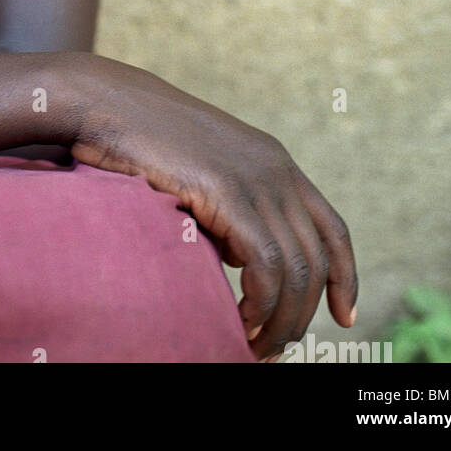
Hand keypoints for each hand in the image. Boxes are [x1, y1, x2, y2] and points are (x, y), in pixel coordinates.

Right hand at [66, 54, 357, 360]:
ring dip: (280, 320)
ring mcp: (255, 178)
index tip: (343, 317)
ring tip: (252, 344)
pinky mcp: (228, 191)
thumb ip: (229, 211)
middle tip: (271, 349)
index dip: (345, 277)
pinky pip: (266, 265)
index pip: (333, 229)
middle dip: (301, 316)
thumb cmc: (139, 139)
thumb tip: (239, 257)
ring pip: (295, 270)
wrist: (105, 101)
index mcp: (275, 161)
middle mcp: (276, 169)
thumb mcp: (201, 173)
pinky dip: (261, 304)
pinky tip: (241, 320)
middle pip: (316, 260)